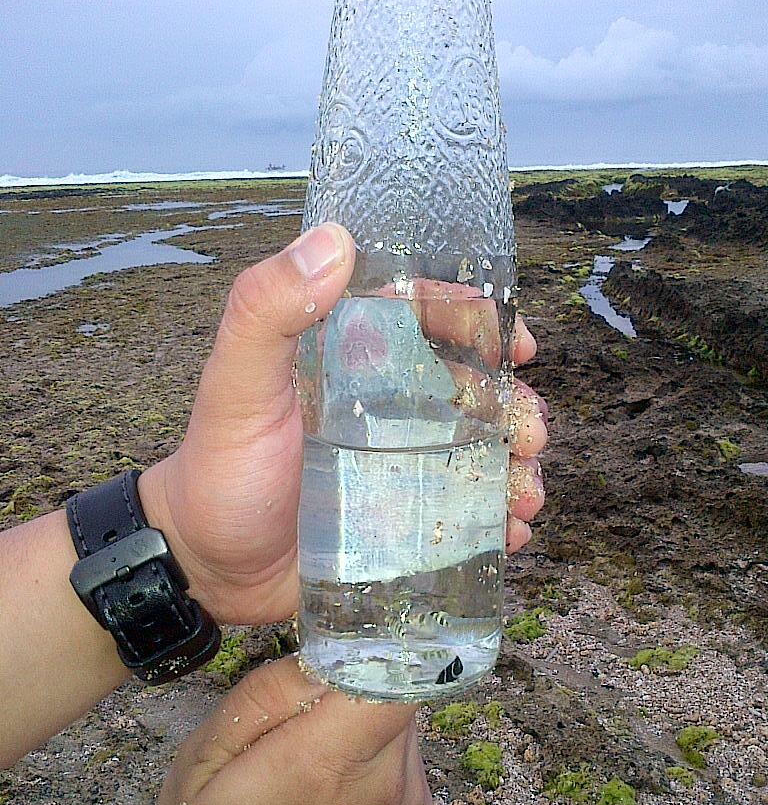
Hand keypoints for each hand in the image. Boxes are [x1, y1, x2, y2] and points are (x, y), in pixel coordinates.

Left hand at [140, 224, 546, 624]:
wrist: (207, 567)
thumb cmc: (218, 470)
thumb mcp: (235, 387)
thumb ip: (266, 310)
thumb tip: (334, 238)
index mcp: (353, 356)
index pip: (430, 316)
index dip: (484, 321)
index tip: (523, 345)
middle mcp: (385, 403)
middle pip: (474, 389)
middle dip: (515, 408)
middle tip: (529, 438)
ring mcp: (399, 462)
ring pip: (479, 450)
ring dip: (515, 466)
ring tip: (524, 497)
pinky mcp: (404, 516)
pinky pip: (465, 510)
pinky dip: (496, 519)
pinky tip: (510, 534)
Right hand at [156, 659, 431, 804]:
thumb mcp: (201, 762)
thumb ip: (264, 695)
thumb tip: (321, 654)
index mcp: (323, 763)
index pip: (390, 671)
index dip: (368, 644)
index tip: (336, 644)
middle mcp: (382, 783)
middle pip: (398, 683)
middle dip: (357, 677)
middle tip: (306, 709)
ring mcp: (408, 803)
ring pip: (403, 714)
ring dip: (367, 713)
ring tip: (316, 751)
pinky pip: (406, 750)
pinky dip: (377, 748)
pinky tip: (336, 781)